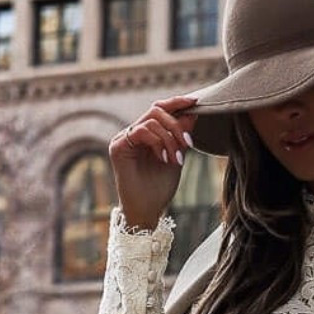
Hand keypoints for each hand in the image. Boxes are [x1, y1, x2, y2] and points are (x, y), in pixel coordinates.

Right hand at [109, 96, 198, 230]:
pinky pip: (141, 131)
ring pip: (152, 120)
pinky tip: (163, 158)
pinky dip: (157, 142)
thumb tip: (193, 112)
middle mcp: (134, 133)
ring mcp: (124, 138)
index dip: (177, 102)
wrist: (147, 211)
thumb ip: (182, 135)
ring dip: (170, 139)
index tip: (196, 102)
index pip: (161, 109)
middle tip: (187, 145)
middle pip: (157, 110)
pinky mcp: (117, 146)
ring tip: (176, 159)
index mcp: (147, 134)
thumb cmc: (160, 188)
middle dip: (177, 125)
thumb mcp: (177, 156)